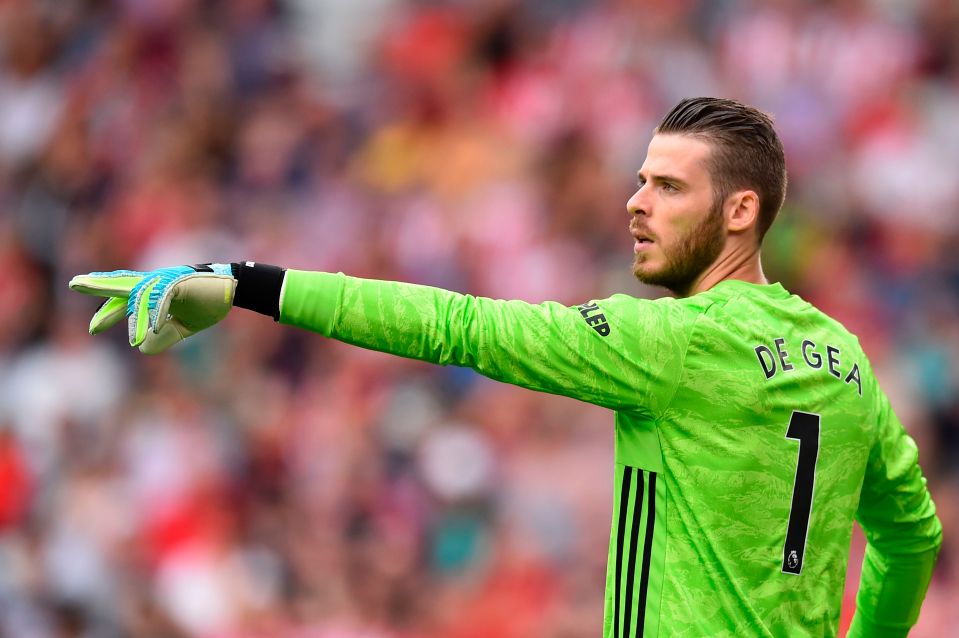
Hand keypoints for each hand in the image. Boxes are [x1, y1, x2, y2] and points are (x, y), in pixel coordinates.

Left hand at [69, 264, 236, 353]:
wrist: (235, 288)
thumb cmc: (210, 302)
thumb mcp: (184, 326)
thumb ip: (163, 336)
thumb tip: (142, 348)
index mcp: (156, 291)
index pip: (125, 299)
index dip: (109, 312)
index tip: (92, 328)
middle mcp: (157, 282)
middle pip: (121, 284)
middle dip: (97, 286)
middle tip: (74, 285)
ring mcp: (167, 281)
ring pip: (135, 293)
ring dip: (116, 313)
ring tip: (95, 327)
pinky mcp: (179, 283)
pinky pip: (160, 301)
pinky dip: (151, 317)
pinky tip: (143, 334)